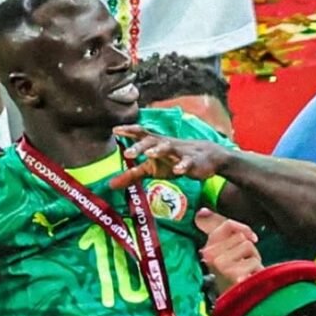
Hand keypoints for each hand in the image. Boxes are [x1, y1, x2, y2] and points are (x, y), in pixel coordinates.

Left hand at [109, 125, 230, 189]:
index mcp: (154, 144)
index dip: (128, 130)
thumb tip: (110, 185)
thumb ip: (131, 175)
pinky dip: (183, 166)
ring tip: (149, 155)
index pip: (140, 134)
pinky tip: (178, 170)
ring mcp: (179, 153)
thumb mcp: (151, 168)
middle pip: (151, 141)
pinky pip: (187, 163)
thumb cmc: (172, 160)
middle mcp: (165, 145)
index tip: (115, 129)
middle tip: (127, 153)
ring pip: (168, 148)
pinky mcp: (193, 162)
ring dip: (159, 150)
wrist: (205, 157)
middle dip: (139, 145)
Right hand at [196, 208, 262, 293]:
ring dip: (253, 259)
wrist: (232, 304)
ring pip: (248, 246)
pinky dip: (255, 270)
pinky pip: (253, 260)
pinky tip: (248, 278)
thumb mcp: (220, 252)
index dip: (243, 229)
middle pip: (241, 237)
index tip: (252, 237)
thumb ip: (216, 231)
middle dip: (248, 249)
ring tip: (245, 271)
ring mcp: (219, 263)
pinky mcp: (231, 272)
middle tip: (243, 264)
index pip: (227, 225)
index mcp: (206, 247)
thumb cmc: (230, 276)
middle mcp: (209, 253)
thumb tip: (202, 211)